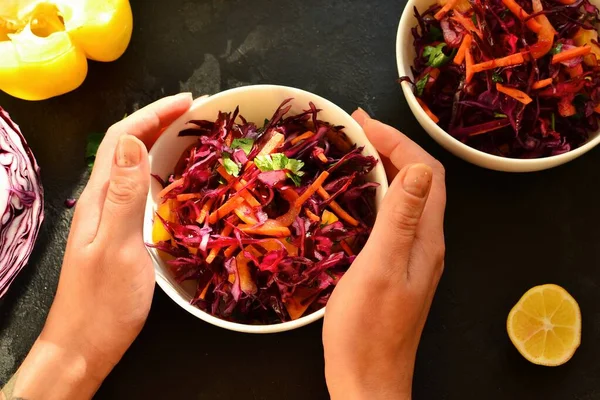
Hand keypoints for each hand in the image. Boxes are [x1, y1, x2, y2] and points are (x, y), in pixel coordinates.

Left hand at [6, 93, 192, 399]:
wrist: (83, 345)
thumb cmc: (102, 304)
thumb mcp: (118, 247)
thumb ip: (124, 195)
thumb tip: (131, 141)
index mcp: (99, 198)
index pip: (123, 138)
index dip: (154, 113)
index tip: (188, 103)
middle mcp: (102, 201)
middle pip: (127, 146)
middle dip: (159, 120)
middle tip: (196, 113)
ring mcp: (109, 217)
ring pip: (133, 165)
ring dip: (160, 142)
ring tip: (191, 135)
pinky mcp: (120, 232)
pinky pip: (140, 189)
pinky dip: (160, 171)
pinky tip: (177, 179)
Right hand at [323, 109, 446, 399]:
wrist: (367, 378)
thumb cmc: (367, 329)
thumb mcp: (381, 268)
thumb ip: (400, 218)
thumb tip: (418, 168)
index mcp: (426, 239)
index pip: (426, 173)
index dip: (399, 142)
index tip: (365, 124)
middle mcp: (426, 243)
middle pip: (419, 182)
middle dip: (391, 148)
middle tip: (357, 130)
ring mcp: (412, 256)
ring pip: (405, 198)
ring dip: (384, 169)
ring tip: (355, 152)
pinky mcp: (396, 268)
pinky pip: (392, 218)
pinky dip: (376, 194)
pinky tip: (356, 195)